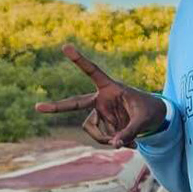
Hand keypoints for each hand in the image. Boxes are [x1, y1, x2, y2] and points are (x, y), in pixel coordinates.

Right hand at [35, 44, 166, 146]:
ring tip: (130, 142)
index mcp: (110, 88)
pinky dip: (114, 143)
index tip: (65, 46)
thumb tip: (114, 145)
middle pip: (74, 103)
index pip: (93, 72)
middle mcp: (101, 100)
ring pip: (91, 129)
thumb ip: (130, 132)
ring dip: (106, 138)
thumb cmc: (150, 111)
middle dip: (56, 107)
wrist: (155, 119)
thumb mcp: (144, 120)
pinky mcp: (103, 125)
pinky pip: (102, 138)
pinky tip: (131, 144)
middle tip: (37, 108)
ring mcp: (100, 114)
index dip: (79, 60)